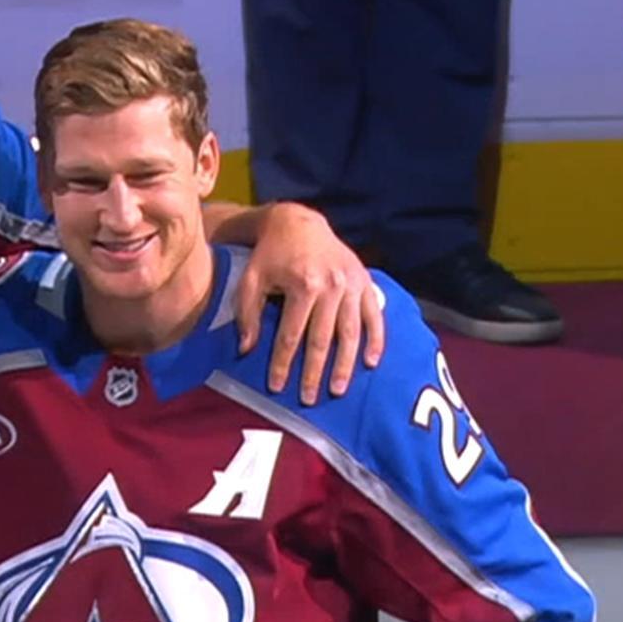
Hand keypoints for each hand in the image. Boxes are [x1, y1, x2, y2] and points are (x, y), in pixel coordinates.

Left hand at [235, 203, 383, 402]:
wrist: (299, 223)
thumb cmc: (271, 254)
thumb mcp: (251, 278)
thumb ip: (248, 313)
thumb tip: (247, 349)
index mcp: (303, 284)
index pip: (291, 335)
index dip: (283, 363)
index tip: (277, 386)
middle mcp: (332, 286)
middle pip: (323, 339)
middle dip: (314, 372)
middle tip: (309, 398)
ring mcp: (352, 285)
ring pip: (351, 333)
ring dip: (345, 364)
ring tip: (337, 389)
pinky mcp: (366, 282)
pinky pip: (374, 317)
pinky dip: (376, 340)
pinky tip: (370, 363)